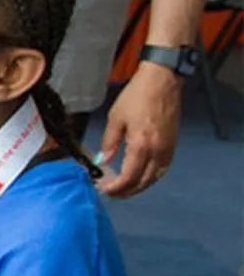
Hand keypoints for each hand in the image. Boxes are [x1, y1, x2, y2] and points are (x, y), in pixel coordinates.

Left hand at [95, 62, 181, 197]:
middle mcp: (158, 151)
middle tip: (112, 193)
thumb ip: (109, 142)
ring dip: (140, 186)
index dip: (116, 188)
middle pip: (143, 181)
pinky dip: (151, 177)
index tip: (104, 190)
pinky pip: (163, 168)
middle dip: (127, 191)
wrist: (162, 81)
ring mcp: (168, 148)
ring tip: (124, 188)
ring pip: (155, 177)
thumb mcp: (116, 118)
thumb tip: (102, 160)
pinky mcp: (173, 144)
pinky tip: (140, 176)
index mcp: (141, 145)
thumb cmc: (137, 96)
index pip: (129, 177)